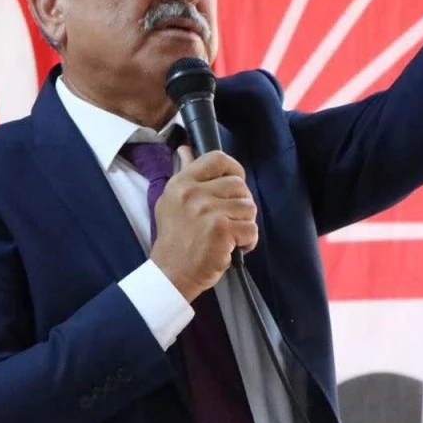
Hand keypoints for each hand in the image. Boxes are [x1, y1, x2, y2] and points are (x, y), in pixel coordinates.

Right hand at [150, 148, 257, 302]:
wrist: (171, 273)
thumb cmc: (175, 239)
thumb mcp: (171, 201)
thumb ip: (184, 174)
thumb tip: (186, 149)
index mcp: (182, 183)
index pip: (217, 159)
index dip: (234, 169)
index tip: (235, 183)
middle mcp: (193, 194)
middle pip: (239, 185)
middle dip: (241, 204)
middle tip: (231, 220)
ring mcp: (208, 211)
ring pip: (249, 207)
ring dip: (245, 224)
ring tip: (230, 236)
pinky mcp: (222, 230)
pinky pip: (251, 229)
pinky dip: (248, 242)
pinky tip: (233, 248)